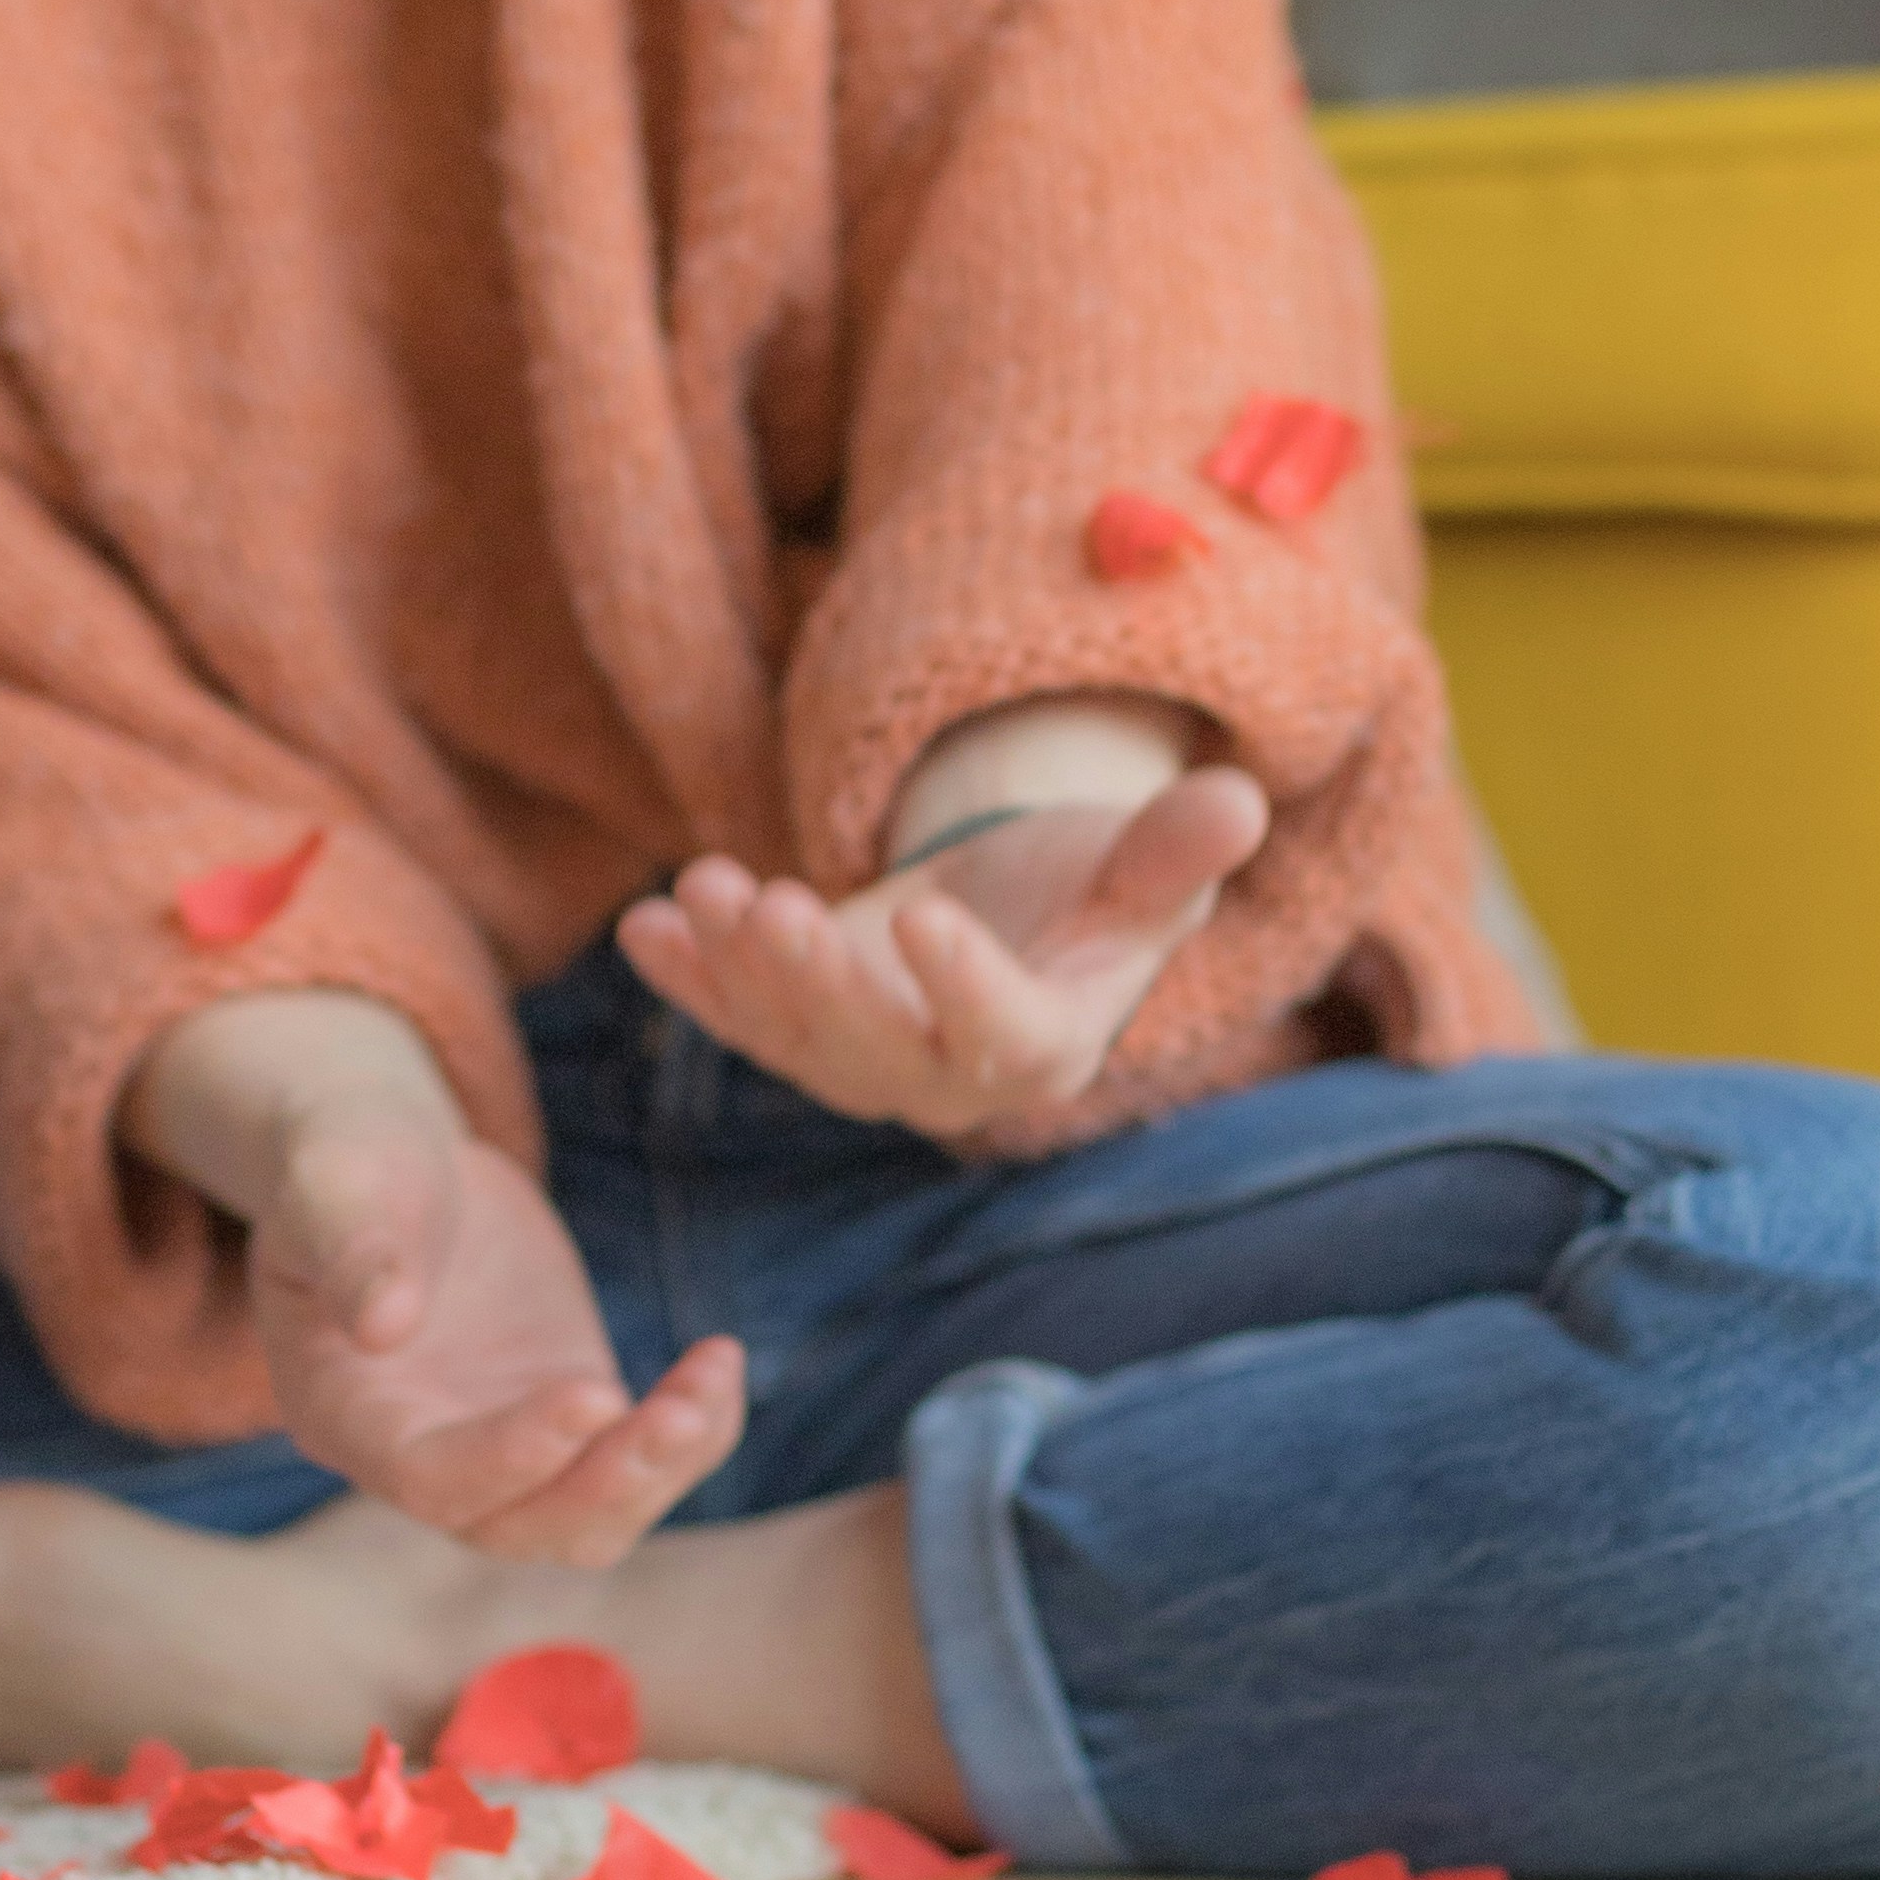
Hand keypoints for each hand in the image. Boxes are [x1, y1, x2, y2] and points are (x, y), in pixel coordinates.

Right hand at [248, 1078, 744, 1559]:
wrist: (397, 1159)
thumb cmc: (348, 1163)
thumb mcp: (338, 1186)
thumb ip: (356, 1251)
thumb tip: (382, 1326)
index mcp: (344, 1414)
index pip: (429, 1477)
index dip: (512, 1455)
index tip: (595, 1393)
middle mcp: (420, 1453)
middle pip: (519, 1528)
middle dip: (606, 1487)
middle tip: (680, 1417)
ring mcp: (500, 1441)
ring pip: (588, 1517)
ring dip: (661, 1469)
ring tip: (713, 1381)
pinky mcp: (564, 1412)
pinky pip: (634, 1460)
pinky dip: (691, 1431)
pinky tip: (720, 1364)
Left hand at [612, 768, 1270, 1145]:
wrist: (1017, 916)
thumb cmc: (1091, 890)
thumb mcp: (1137, 866)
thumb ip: (1176, 848)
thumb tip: (1238, 799)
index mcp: (1043, 1048)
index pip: (998, 1032)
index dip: (963, 984)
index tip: (922, 916)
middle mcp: (942, 1079)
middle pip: (871, 1046)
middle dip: (816, 979)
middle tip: (772, 903)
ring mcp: (860, 1066)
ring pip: (792, 1036)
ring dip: (738, 967)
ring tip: (698, 888)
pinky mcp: (799, 1035)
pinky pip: (737, 1021)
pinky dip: (688, 980)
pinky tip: (642, 931)